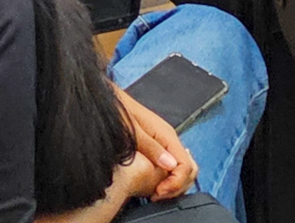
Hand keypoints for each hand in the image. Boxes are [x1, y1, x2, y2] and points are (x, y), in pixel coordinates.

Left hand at [115, 84, 196, 202]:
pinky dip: (166, 178)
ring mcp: (163, 141)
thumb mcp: (131, 130)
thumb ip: (151, 147)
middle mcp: (168, 138)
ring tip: (156, 193)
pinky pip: (170, 164)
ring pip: (181, 168)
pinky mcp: (156, 144)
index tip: (158, 192)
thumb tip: (170, 165)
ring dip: (172, 184)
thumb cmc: (116, 110)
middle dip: (176, 186)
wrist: (107, 98)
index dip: (175, 183)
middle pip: (188, 169)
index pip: (185, 165)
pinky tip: (153, 183)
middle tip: (157, 196)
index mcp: (166, 134)